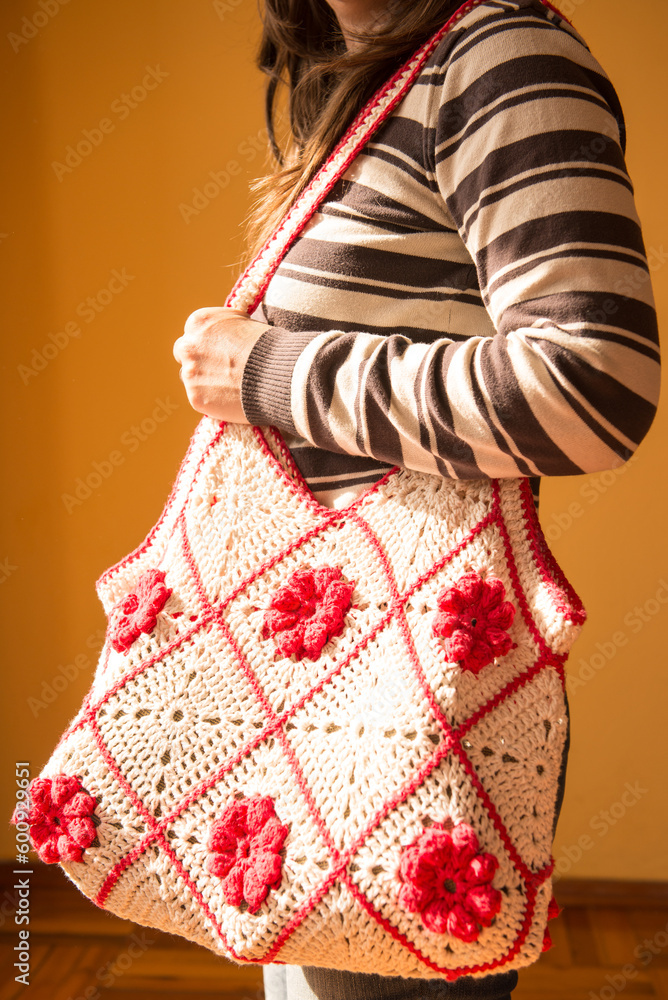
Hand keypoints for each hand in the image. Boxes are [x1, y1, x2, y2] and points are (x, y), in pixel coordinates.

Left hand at [173, 307, 270, 422]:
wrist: (278, 375)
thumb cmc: (269, 347)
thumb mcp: (246, 323)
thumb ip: (227, 328)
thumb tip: (226, 335)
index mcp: (200, 322)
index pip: (193, 332)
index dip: (208, 342)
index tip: (219, 351)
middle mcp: (189, 345)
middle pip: (184, 353)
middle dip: (198, 360)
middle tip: (219, 370)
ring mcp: (190, 373)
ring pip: (191, 379)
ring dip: (205, 381)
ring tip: (231, 387)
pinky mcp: (196, 398)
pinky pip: (200, 399)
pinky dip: (213, 400)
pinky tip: (232, 399)